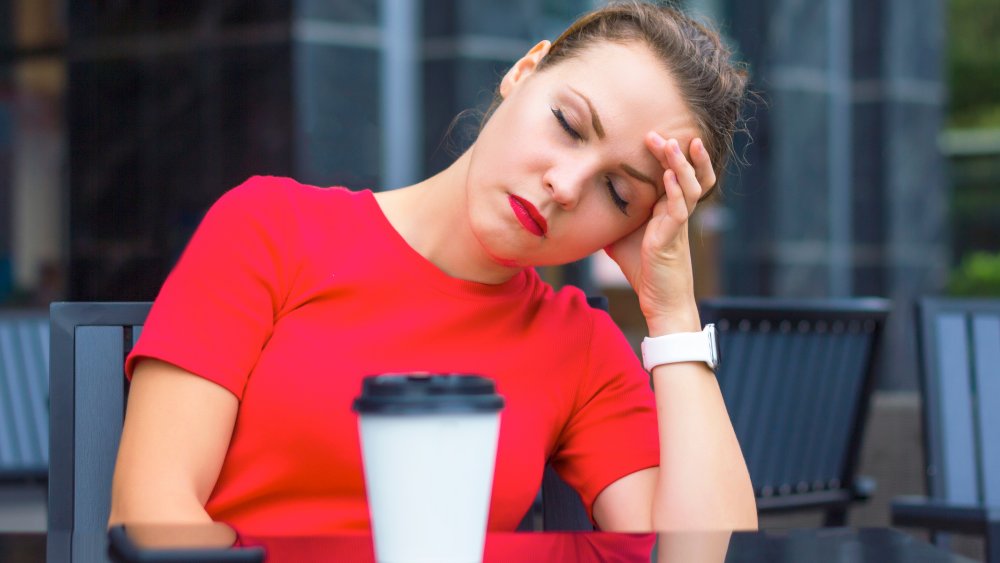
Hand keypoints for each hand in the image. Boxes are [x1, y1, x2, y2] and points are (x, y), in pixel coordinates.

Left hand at [605, 133, 715, 333]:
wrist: (659, 300)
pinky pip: (680, 209)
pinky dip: (675, 191)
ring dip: (680, 165)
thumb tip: (584, 203)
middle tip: (659, 133)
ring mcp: (678, 224)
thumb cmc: (643, 268)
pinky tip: (667, 177)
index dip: (672, 155)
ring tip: (671, 144)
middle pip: (692, 174)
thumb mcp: (620, 235)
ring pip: (691, 187)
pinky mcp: (673, 238)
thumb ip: (612, 216)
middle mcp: (678, 212)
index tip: (653, 135)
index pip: (678, 174)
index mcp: (669, 208)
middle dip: (680, 152)